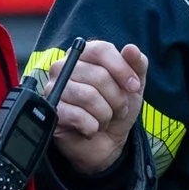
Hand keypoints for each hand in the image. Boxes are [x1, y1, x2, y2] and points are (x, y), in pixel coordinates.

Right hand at [50, 40, 148, 176]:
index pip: (101, 50)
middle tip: (118, 109)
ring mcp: (54, 88)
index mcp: (84, 55)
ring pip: (88, 96)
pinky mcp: (52, 111)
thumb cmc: (116, 107)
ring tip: (104, 119)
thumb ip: (137, 64)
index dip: (121, 69)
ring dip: (105, 114)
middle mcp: (64, 66)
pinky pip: (77, 116)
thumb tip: (131, 49)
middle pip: (98, 75)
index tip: (134, 86)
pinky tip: (91, 128)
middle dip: (116, 98)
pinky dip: (92, 126)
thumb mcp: (134, 85)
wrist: (106, 140)